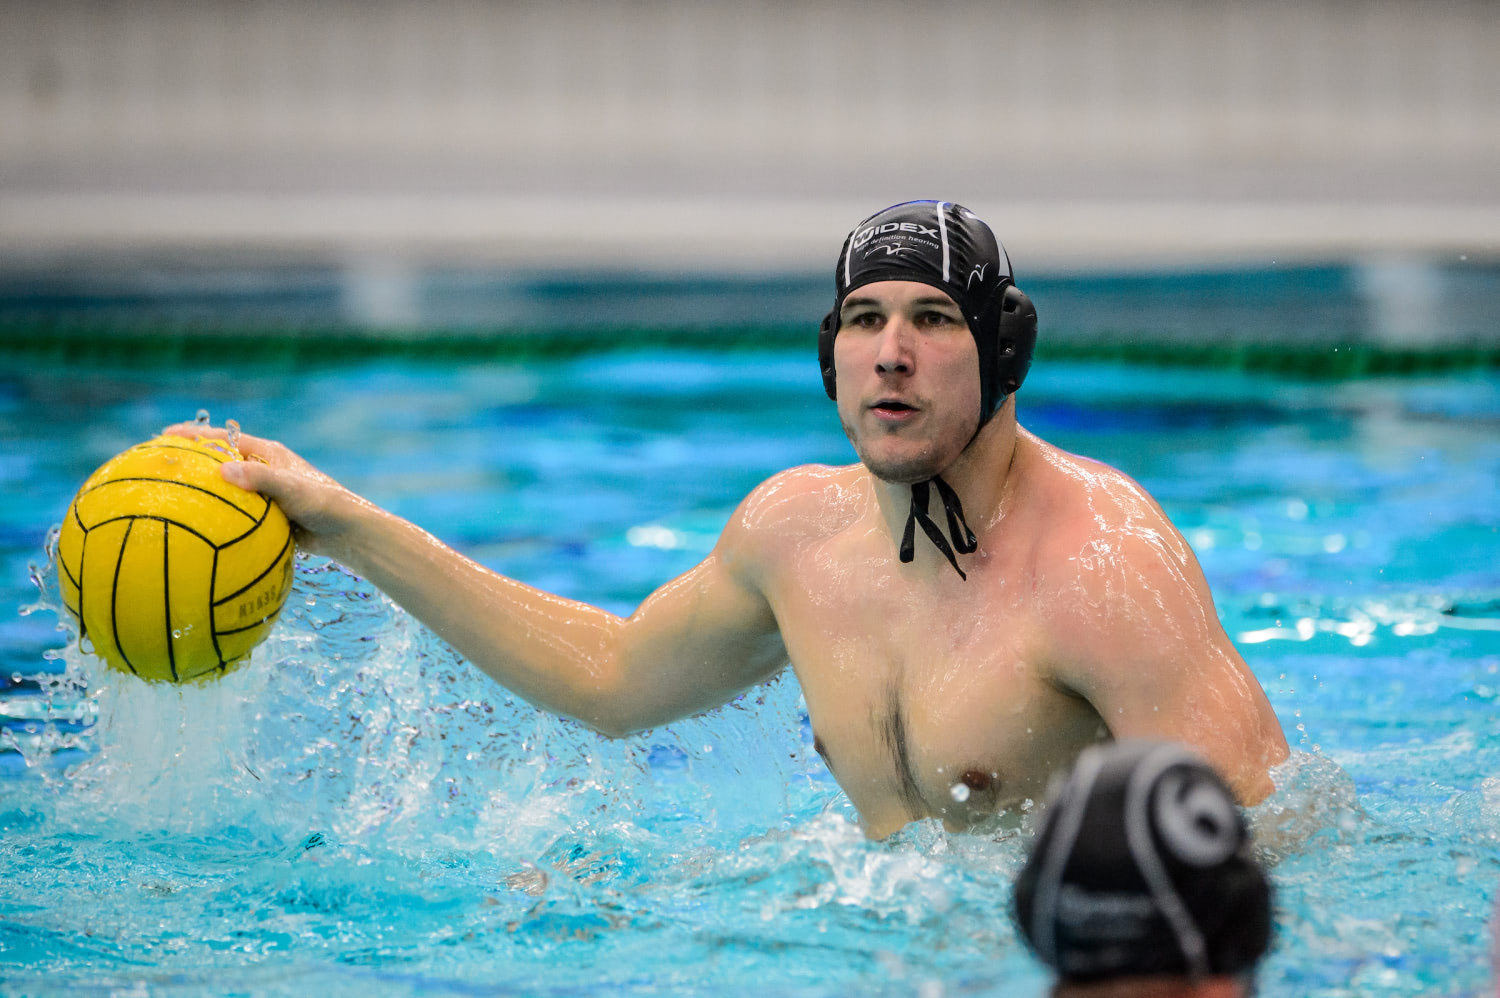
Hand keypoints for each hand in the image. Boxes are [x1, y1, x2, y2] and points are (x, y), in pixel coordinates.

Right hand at [160, 422, 372, 560]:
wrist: (346, 533)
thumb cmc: (323, 504)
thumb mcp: (291, 489)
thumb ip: (260, 480)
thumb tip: (222, 472)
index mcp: (268, 454)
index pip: (222, 439)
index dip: (193, 436)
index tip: (163, 435)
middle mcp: (264, 469)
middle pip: (219, 462)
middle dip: (191, 462)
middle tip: (157, 465)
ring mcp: (264, 494)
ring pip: (225, 490)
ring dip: (201, 493)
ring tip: (168, 499)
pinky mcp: (266, 516)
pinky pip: (234, 514)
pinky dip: (216, 518)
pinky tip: (195, 532)